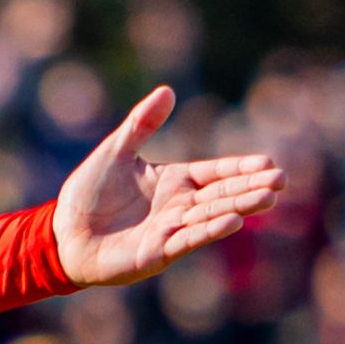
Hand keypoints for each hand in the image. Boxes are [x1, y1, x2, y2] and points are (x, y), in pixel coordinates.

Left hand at [52, 86, 286, 285]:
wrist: (62, 233)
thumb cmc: (88, 194)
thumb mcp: (115, 152)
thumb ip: (141, 124)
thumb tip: (167, 90)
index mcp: (174, 181)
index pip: (216, 172)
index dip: (241, 168)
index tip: (269, 163)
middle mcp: (179, 206)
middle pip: (222, 194)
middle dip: (251, 188)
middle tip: (282, 180)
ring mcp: (171, 230)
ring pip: (212, 216)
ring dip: (239, 207)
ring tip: (268, 198)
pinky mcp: (157, 252)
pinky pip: (188, 240)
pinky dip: (209, 230)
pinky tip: (233, 222)